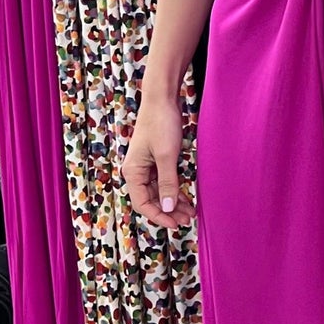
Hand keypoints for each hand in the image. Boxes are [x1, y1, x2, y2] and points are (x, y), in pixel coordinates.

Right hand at [123, 93, 194, 232]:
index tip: (175, 224)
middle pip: (151, 200)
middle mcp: (136, 172)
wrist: (162, 99)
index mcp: (133, 172)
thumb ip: (168, 183)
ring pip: (159, 193)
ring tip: (190, 213)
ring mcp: (146, 167)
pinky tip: (185, 199)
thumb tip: (167, 208)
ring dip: (173, 203)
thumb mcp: (167, 156)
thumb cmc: (161, 124)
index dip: (159, 216)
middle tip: (187, 220)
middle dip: (168, 212)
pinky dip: (174, 191)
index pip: (142, 204)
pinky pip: (164, 182)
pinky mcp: (156, 161)